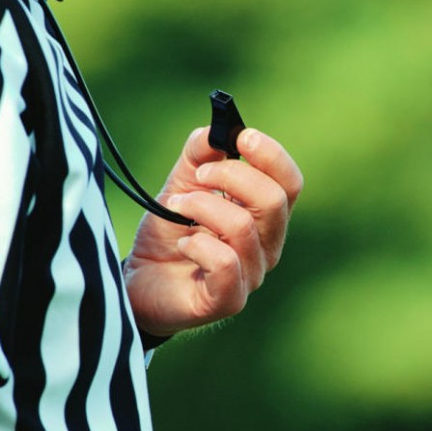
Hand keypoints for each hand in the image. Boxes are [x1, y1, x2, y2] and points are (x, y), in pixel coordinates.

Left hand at [123, 126, 302, 336]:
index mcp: (266, 216)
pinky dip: (197, 245)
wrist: (140, 280)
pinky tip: (182, 244)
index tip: (241, 137)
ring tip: (175, 207)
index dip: (271, 156)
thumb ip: (200, 156)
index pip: (290, 183)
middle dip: (230, 177)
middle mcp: (268, 246)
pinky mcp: (230, 300)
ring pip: (243, 227)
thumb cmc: (170, 233)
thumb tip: (215, 131)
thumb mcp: (182, 185)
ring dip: (201, 207)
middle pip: (274, 200)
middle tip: (196, 176)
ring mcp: (252, 275)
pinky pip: (226, 263)